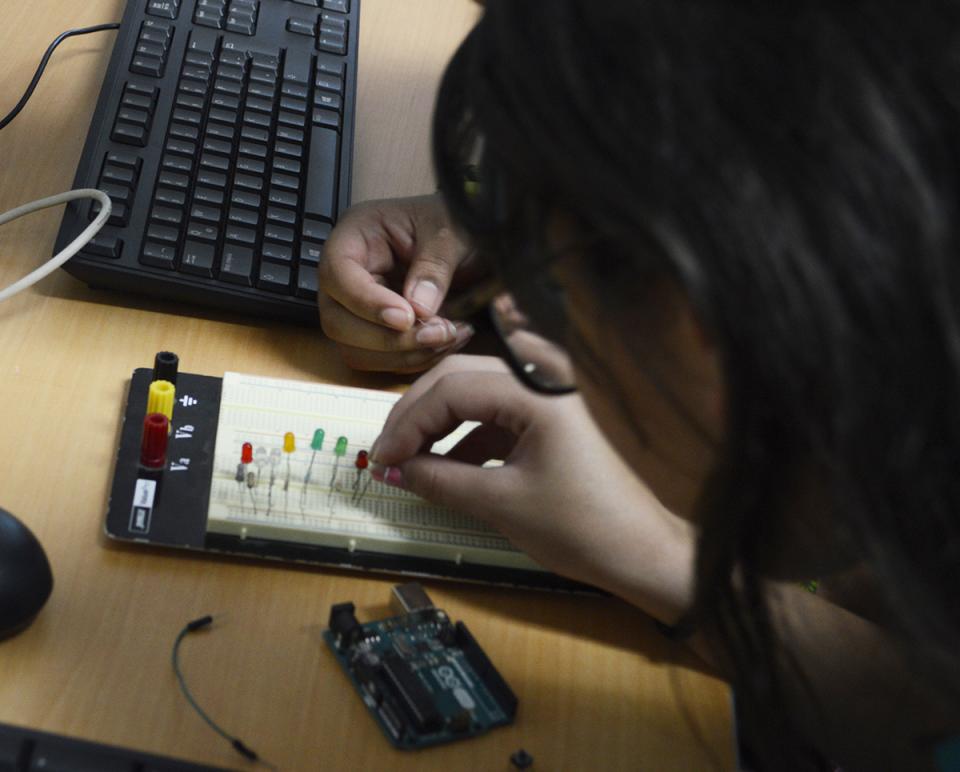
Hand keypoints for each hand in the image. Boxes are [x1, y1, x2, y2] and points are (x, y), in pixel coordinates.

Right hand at [317, 194, 485, 372]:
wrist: (475, 239)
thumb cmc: (455, 223)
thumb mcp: (451, 231)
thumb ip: (434, 266)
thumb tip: (418, 310)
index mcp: (356, 236)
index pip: (337, 274)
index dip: (366, 302)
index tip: (406, 317)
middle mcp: (349, 275)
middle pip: (336, 321)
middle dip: (386, 339)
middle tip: (437, 333)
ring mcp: (359, 308)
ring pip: (356, 350)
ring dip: (404, 355)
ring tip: (449, 336)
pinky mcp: (377, 332)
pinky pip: (382, 362)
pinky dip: (416, 360)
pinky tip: (449, 342)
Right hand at [370, 355, 694, 621]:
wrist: (641, 553)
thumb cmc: (580, 529)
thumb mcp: (499, 503)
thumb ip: (439, 478)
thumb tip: (392, 469)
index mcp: (538, 391)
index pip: (452, 389)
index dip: (408, 423)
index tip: (381, 459)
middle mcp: (547, 375)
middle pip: (461, 377)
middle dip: (418, 414)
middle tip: (388, 452)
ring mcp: (554, 391)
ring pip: (478, 390)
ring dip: (441, 422)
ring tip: (412, 460)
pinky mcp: (555, 412)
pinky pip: (500, 410)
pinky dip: (469, 433)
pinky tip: (447, 463)